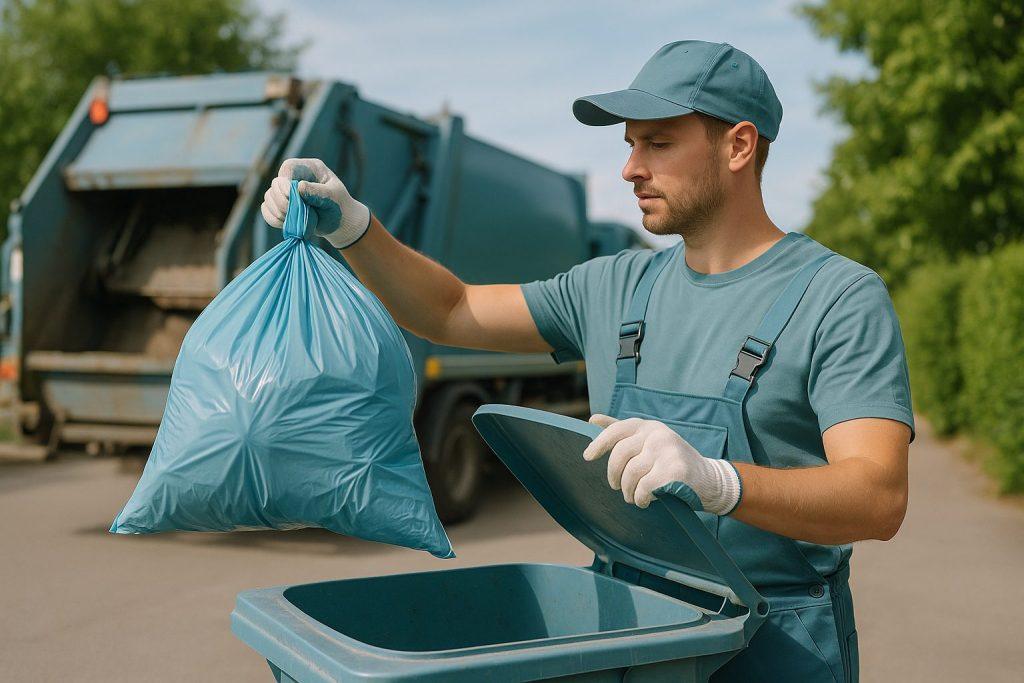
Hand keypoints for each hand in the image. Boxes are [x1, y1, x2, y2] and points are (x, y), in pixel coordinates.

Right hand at [260, 158, 370, 248]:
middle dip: (283, 201)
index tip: (290, 195)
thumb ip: (318, 192)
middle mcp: (295, 177)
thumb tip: (299, 187)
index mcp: (309, 169)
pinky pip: (266, 211)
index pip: (288, 167)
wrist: (340, 223)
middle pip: (275, 184)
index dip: (285, 181)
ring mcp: (286, 192)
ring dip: (279, 212)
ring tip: (296, 221)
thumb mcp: (334, 197)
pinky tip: (287, 224)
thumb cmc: (340, 206)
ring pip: (269, 198)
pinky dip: (274, 219)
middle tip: (296, 213)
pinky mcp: (281, 206)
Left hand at [583, 414, 741, 514]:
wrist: (708, 480)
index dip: (599, 443)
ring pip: (631, 474)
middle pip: (620, 455)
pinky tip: (646, 501)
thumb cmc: (671, 462)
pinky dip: (641, 498)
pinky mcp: (675, 470)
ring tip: (633, 497)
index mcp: (648, 426)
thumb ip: (623, 432)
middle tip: (617, 488)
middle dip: (615, 476)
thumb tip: (592, 420)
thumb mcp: (648, 442)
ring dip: (629, 491)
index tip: (587, 456)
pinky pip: (644, 488)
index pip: (617, 430)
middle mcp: (657, 434)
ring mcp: (667, 450)